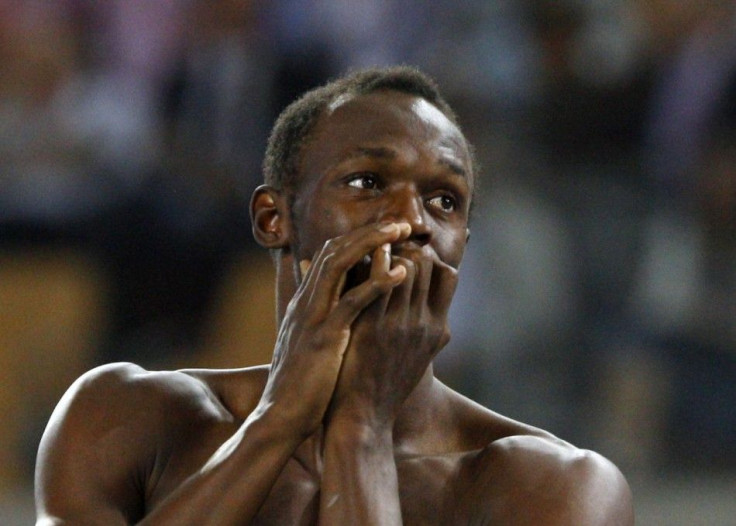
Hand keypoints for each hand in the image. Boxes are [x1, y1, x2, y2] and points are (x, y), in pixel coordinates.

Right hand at [255, 222, 411, 438]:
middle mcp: (306, 302)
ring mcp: (313, 317)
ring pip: (340, 264)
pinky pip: (351, 302)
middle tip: (401, 223)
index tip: (387, 231)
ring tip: (401, 232)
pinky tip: (400, 273)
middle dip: (369, 232)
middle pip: (335, 250)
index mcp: (305, 303)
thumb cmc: (300, 384)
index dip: (358, 238)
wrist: (280, 418)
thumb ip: (315, 317)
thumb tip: (323, 307)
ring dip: (371, 244)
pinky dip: (376, 283)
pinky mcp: (323, 338)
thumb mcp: (305, 342)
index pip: (329, 255)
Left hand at [327, 239, 457, 426]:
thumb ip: (425, 330)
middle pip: (427, 264)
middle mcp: (424, 323)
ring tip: (368, 249)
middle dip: (406, 247)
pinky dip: (371, 262)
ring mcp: (400, 324)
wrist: (361, 418)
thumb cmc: (383, 385)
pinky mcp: (373, 327)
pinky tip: (355, 257)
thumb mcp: (417, 357)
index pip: (448, 275)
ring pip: (406, 265)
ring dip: (388, 250)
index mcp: (436, 328)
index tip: (407, 253)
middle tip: (384, 243)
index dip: (429, 258)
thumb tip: (435, 316)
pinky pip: (378, 280)